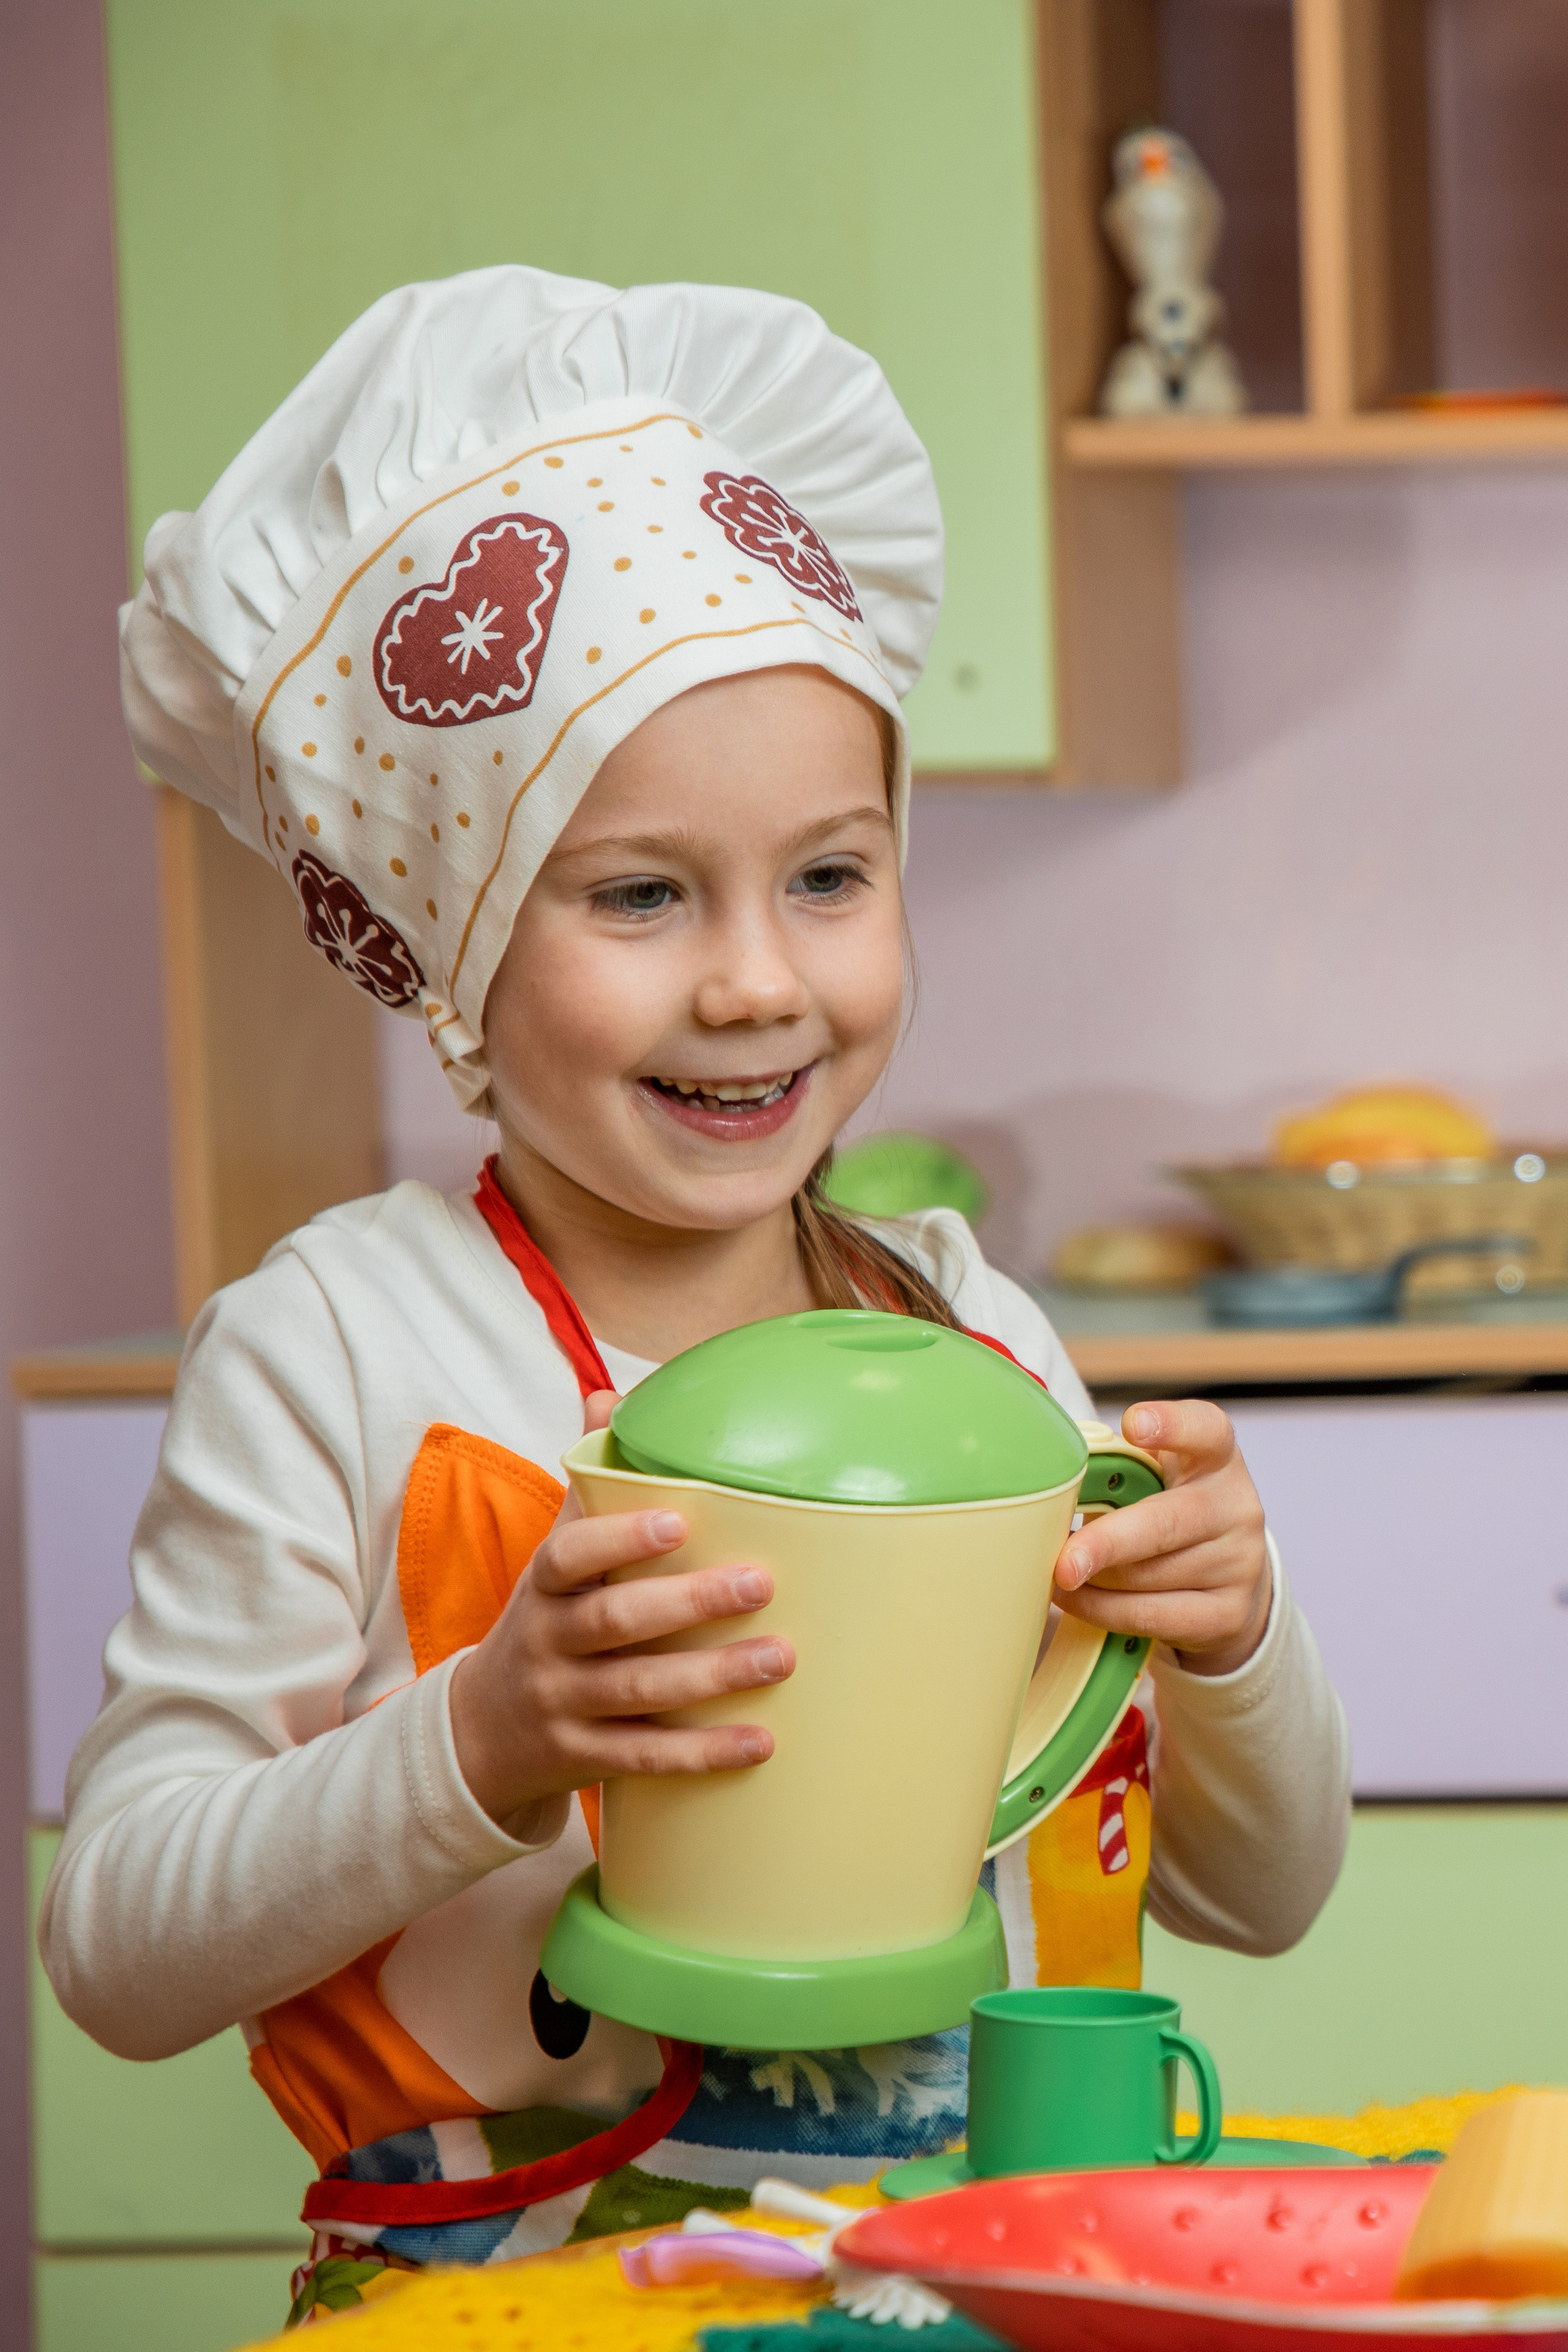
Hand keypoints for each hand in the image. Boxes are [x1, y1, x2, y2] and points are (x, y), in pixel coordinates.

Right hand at [450, 1392, 794, 1839]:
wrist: (479, 1733)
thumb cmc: (544, 1622)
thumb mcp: (552, 1558)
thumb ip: (587, 1486)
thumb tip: (610, 1397)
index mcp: (544, 1586)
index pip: (569, 1556)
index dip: (618, 1538)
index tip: (677, 1521)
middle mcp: (547, 1643)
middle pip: (614, 1622)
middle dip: (689, 1603)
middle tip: (761, 1584)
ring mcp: (562, 1704)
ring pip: (637, 1692)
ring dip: (711, 1676)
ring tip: (780, 1658)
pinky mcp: (583, 1758)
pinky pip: (645, 1758)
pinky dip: (702, 1753)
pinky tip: (760, 1744)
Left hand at [1052, 1401, 1270, 1676]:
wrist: (1231, 1574)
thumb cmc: (1173, 1511)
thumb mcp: (1160, 1475)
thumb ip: (1121, 1466)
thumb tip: (1054, 1482)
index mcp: (1215, 1457)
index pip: (1205, 1429)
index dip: (1171, 1425)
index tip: (1134, 1425)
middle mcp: (1236, 1506)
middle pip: (1166, 1523)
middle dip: (1107, 1543)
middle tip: (1063, 1561)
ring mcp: (1240, 1563)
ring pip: (1150, 1577)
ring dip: (1095, 1580)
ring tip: (1060, 1573)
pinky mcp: (1229, 1614)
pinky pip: (1153, 1616)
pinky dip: (1105, 1611)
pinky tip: (1078, 1599)